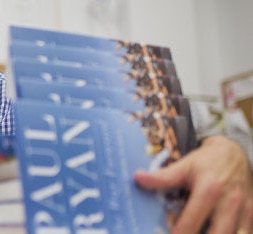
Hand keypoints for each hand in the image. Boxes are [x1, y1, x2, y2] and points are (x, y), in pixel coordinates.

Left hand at [135, 135, 252, 233]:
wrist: (234, 153)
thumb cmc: (205, 162)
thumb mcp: (184, 166)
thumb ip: (162, 177)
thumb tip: (137, 178)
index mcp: (209, 190)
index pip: (191, 222)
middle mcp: (230, 203)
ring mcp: (245, 211)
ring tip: (197, 232)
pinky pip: (244, 232)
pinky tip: (212, 230)